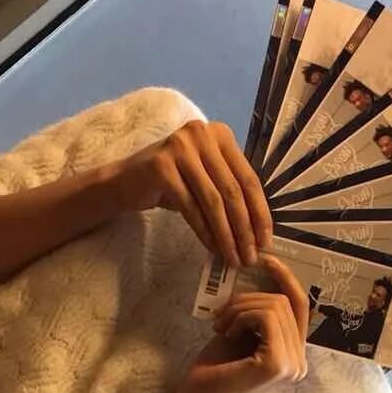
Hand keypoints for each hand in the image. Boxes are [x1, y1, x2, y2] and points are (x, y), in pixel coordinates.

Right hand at [117, 118, 271, 267]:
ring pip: (213, 201)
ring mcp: (180, 148)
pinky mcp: (162, 167)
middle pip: (232, 190)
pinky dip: (204, 232)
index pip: (248, 178)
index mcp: (220, 135)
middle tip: (250, 256)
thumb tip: (259, 230)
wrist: (125, 181)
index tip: (266, 241)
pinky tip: (212, 249)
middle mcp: (202, 134)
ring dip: (226, 235)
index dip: (260, 212)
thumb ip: (230, 191)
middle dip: (244, 228)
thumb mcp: (206, 178)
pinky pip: (191, 208)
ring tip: (233, 258)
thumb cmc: (171, 183)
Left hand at [174, 254, 309, 392]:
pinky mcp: (277, 365)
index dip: (287, 279)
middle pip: (286, 302)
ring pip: (275, 306)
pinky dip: (241, 316)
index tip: (266, 260)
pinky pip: (266, 317)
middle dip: (248, 299)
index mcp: (294, 355)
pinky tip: (225, 333)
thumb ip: (261, 312)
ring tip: (220, 326)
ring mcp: (291, 366)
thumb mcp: (241, 332)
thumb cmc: (213, 370)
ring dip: (240, 308)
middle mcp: (299, 363)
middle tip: (220, 318)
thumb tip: (270, 273)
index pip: (301, 307)